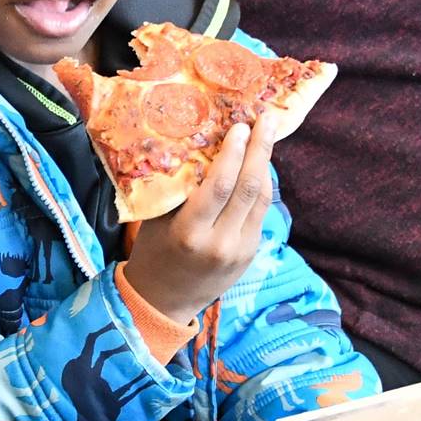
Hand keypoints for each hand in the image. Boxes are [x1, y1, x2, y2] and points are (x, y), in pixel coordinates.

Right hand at [122, 113, 277, 321]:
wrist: (164, 301)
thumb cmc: (152, 253)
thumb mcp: (156, 220)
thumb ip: (179, 190)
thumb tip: (199, 147)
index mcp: (189, 233)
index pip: (219, 187)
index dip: (233, 154)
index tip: (240, 127)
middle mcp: (220, 242)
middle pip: (248, 188)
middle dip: (260, 150)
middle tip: (266, 119)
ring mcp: (240, 250)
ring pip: (261, 199)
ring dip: (266, 164)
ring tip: (268, 135)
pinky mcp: (251, 253)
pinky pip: (260, 212)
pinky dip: (261, 186)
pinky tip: (259, 165)